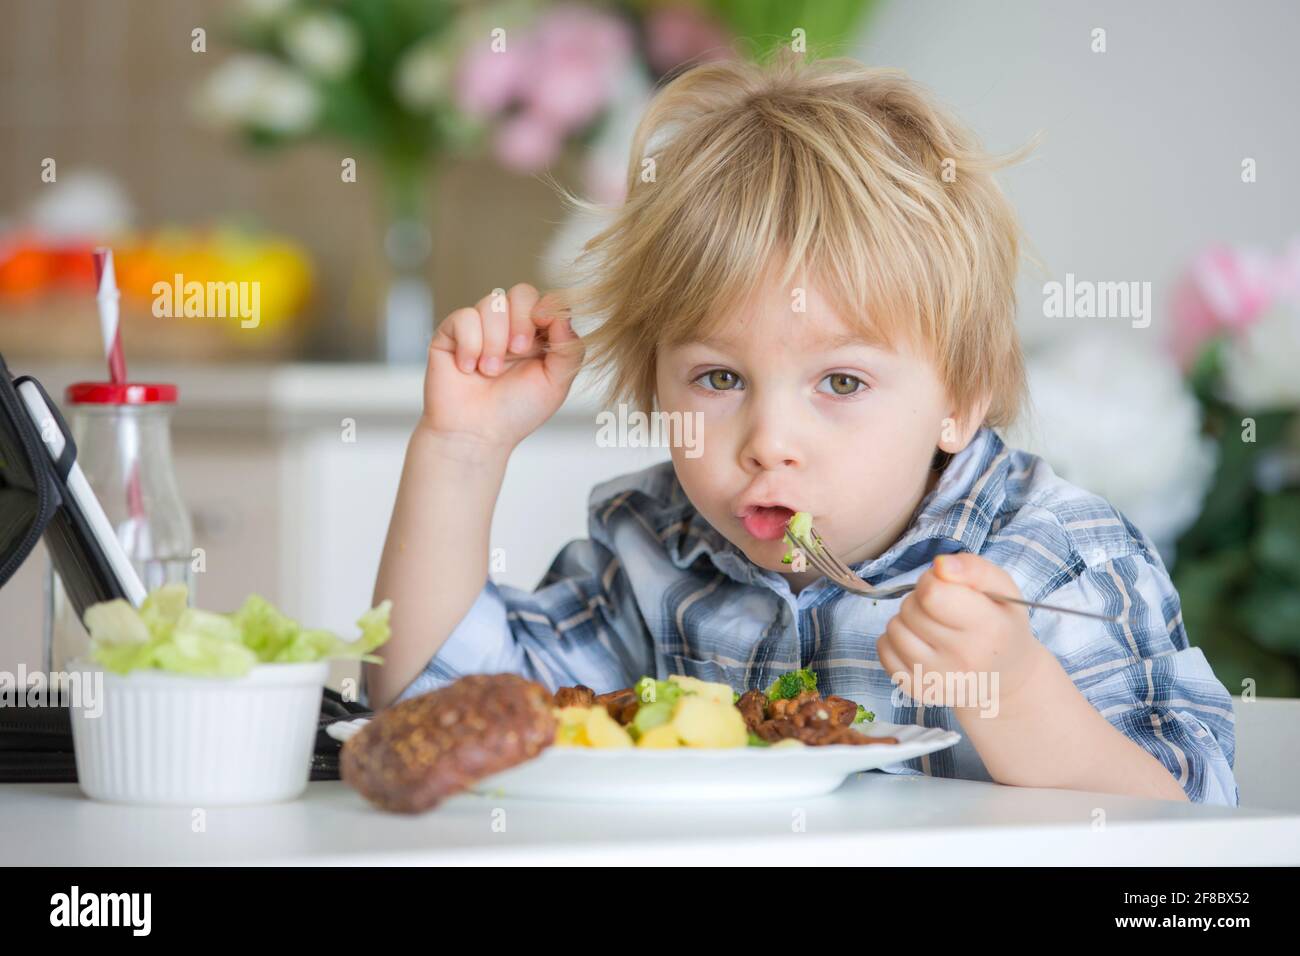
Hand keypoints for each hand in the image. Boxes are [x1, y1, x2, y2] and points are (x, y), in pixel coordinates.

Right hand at [420, 283, 583, 449]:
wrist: (476, 434)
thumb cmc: (516, 412)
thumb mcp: (556, 383)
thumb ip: (569, 348)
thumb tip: (564, 314)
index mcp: (537, 336)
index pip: (547, 301)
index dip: (547, 308)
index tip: (543, 326)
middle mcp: (509, 327)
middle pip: (521, 292)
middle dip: (521, 320)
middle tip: (518, 351)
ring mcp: (480, 327)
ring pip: (492, 302)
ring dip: (494, 340)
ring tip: (490, 371)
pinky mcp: (452, 332)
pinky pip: (464, 317)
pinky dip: (469, 345)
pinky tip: (468, 368)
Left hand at [876, 553, 1049, 716]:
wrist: (1005, 678)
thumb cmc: (1001, 624)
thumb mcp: (1003, 588)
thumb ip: (974, 568)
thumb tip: (939, 566)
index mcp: (989, 629)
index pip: (932, 594)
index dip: (932, 581)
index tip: (946, 586)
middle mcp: (964, 660)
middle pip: (910, 609)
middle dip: (921, 600)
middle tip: (943, 609)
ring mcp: (938, 680)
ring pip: (893, 628)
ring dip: (907, 619)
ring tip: (932, 625)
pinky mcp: (918, 691)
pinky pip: (883, 650)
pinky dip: (895, 640)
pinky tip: (920, 643)